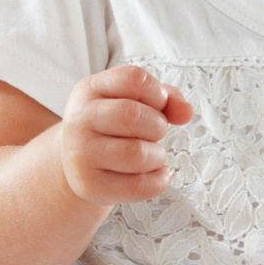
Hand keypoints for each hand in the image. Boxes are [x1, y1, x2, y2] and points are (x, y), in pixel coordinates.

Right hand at [59, 64, 193, 208]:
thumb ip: (165, 100)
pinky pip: (138, 186)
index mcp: (90, 90)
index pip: (133, 78)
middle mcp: (80, 120)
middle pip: (133, 115)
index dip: (157, 92)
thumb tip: (186, 112)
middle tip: (155, 134)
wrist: (77, 164)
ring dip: (158, 156)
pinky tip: (155, 174)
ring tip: (153, 155)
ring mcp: (81, 154)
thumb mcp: (133, 102)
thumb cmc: (113, 128)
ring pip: (136, 153)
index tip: (158, 106)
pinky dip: (158, 181)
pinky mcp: (89, 185)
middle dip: (158, 126)